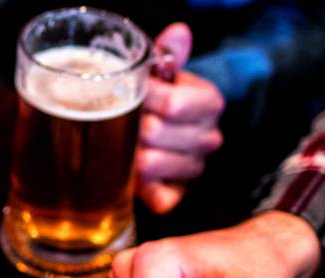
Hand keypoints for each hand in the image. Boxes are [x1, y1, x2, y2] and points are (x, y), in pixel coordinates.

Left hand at [136, 23, 223, 214]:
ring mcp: (194, 169)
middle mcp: (209, 138)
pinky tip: (130, 173)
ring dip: (126, 154)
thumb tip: (178, 32)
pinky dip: (138, 188)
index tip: (127, 91)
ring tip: (119, 143)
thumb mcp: (162, 74)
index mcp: (210, 103)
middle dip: (128, 126)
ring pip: (149, 165)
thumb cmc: (156, 99)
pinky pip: (157, 198)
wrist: (159, 132)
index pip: (171, 103)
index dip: (141, 98)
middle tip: (115, 121)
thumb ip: (168, 55)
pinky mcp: (177, 196)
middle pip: (154, 133)